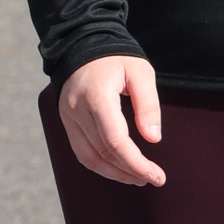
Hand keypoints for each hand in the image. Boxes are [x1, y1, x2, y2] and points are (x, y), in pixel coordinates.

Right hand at [61, 56, 165, 185]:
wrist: (83, 44)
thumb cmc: (116, 57)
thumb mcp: (140, 72)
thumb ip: (148, 105)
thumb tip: (153, 139)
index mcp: (97, 97)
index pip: (115, 141)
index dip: (136, 163)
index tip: (157, 176)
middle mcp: (77, 110)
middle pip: (104, 153)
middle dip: (131, 171)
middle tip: (155, 178)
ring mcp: (68, 117)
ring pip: (90, 158)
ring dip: (115, 173)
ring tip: (139, 178)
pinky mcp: (66, 121)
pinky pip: (81, 151)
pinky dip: (100, 164)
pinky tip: (119, 168)